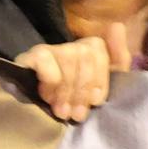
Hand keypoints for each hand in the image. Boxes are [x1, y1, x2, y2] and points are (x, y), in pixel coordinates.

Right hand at [14, 24, 131, 121]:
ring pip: (68, 57)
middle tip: (77, 114)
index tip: (96, 102)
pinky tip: (47, 97)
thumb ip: (118, 60)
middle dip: (83, 89)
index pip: (99, 48)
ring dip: (66, 90)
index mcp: (88, 52)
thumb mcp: (102, 88)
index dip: (100, 77)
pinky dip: (50, 80)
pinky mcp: (29, 57)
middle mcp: (69, 47)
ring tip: (63, 112)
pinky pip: (45, 58)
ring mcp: (48, 50)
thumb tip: (117, 26)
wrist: (38, 123)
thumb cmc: (75, 106)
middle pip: (85, 53)